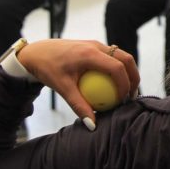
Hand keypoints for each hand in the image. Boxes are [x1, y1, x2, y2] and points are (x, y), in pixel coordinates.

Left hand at [16, 39, 140, 125]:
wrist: (36, 53)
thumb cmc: (47, 69)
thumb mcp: (62, 89)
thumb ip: (79, 106)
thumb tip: (92, 125)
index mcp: (89, 54)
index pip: (117, 68)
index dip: (125, 85)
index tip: (123, 101)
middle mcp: (95, 45)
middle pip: (126, 58)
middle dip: (134, 77)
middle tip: (132, 96)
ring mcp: (95, 43)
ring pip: (121, 55)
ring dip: (128, 72)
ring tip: (126, 91)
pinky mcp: (93, 45)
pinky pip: (111, 56)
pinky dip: (117, 69)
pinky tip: (112, 85)